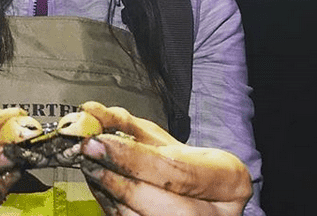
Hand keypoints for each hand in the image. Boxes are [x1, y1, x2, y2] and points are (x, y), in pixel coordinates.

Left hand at [79, 102, 251, 215]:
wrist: (201, 197)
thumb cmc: (182, 163)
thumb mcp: (161, 137)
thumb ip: (125, 123)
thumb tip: (90, 111)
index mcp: (228, 181)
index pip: (174, 170)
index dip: (132, 157)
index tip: (98, 141)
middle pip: (157, 202)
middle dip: (116, 177)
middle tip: (87, 154)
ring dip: (106, 190)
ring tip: (90, 164)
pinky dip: (109, 205)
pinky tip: (100, 183)